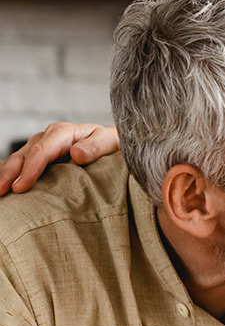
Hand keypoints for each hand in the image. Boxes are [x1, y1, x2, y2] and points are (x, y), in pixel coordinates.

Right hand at [0, 122, 119, 195]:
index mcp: (63, 133)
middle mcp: (47, 137)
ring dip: (5, 175)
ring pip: (17, 160)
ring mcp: (40, 146)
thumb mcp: (109, 142)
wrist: (112, 142)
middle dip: (10, 174)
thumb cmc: (111, 144)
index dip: (30, 170)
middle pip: (24, 156)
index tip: (20, 187)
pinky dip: (10, 174)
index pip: (41, 151)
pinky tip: (3, 186)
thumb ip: (96, 147)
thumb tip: (76, 153)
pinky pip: (20, 164)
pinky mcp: (38, 156)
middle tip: (0, 192)